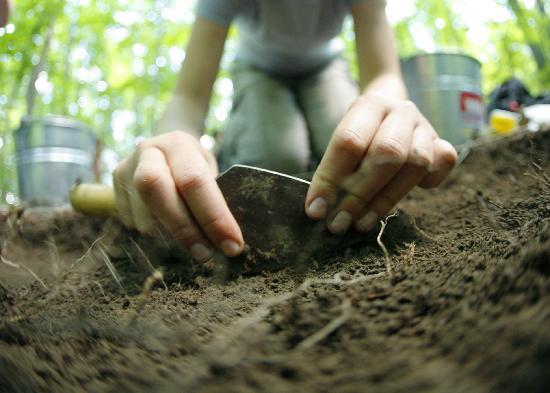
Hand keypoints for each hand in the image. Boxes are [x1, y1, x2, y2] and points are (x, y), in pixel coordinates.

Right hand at [113, 131, 243, 261]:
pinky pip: (133, 224)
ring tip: (193, 246)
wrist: (166, 148)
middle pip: (156, 192)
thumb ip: (216, 196)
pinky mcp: (114, 188)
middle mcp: (147, 152)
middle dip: (185, 230)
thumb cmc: (195, 165)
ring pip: (143, 216)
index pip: (194, 180)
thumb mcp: (210, 171)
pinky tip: (171, 236)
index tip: (232, 245)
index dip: (214, 217)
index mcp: (178, 144)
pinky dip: (155, 238)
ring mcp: (126, 170)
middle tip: (206, 255)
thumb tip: (228, 239)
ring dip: (171, 239)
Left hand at [305, 93, 457, 232]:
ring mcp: (425, 127)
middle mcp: (401, 111)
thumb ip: (333, 170)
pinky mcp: (443, 145)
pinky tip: (406, 198)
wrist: (391, 111)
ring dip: (385, 200)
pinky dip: (429, 182)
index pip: (349, 142)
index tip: (316, 210)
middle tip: (338, 223)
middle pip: (386, 153)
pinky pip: (444, 164)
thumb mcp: (343, 142)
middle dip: (359, 194)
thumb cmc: (360, 134)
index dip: (330, 179)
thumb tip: (319, 209)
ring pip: (415, 164)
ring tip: (360, 224)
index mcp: (369, 105)